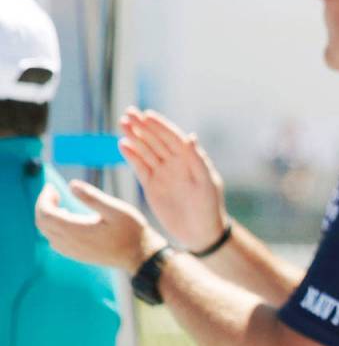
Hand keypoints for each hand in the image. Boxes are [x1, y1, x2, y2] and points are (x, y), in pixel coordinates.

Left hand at [35, 179, 166, 272]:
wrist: (141, 256)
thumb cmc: (132, 231)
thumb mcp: (116, 210)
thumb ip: (92, 197)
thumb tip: (71, 185)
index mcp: (77, 230)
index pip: (45, 214)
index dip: (44, 198)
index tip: (52, 187)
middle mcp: (71, 243)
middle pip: (42, 223)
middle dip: (44, 206)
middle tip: (54, 192)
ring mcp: (74, 251)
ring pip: (48, 233)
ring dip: (48, 218)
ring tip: (61, 205)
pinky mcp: (79, 255)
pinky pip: (56, 242)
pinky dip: (55, 229)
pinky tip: (68, 221)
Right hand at [119, 107, 228, 251]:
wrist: (200, 232)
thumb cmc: (209, 207)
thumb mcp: (206, 183)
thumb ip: (198, 160)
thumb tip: (190, 136)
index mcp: (190, 160)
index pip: (173, 138)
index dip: (160, 126)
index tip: (147, 114)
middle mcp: (175, 163)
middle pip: (156, 140)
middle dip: (143, 127)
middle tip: (129, 113)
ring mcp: (162, 173)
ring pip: (146, 151)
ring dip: (134, 137)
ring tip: (122, 124)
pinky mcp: (152, 186)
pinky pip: (140, 167)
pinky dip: (132, 157)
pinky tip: (123, 145)